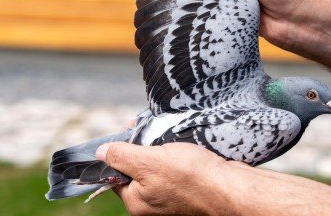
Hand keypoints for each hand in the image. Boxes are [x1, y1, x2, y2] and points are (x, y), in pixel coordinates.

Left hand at [95, 142, 228, 215]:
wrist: (231, 189)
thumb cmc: (191, 177)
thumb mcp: (149, 162)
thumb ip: (122, 156)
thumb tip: (99, 153)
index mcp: (136, 202)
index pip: (115, 174)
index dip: (118, 150)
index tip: (128, 129)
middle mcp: (151, 204)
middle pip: (135, 169)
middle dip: (139, 146)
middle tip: (146, 127)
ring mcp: (170, 199)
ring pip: (155, 167)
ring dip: (156, 148)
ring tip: (163, 131)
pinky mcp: (188, 191)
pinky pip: (173, 170)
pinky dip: (173, 154)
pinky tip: (179, 142)